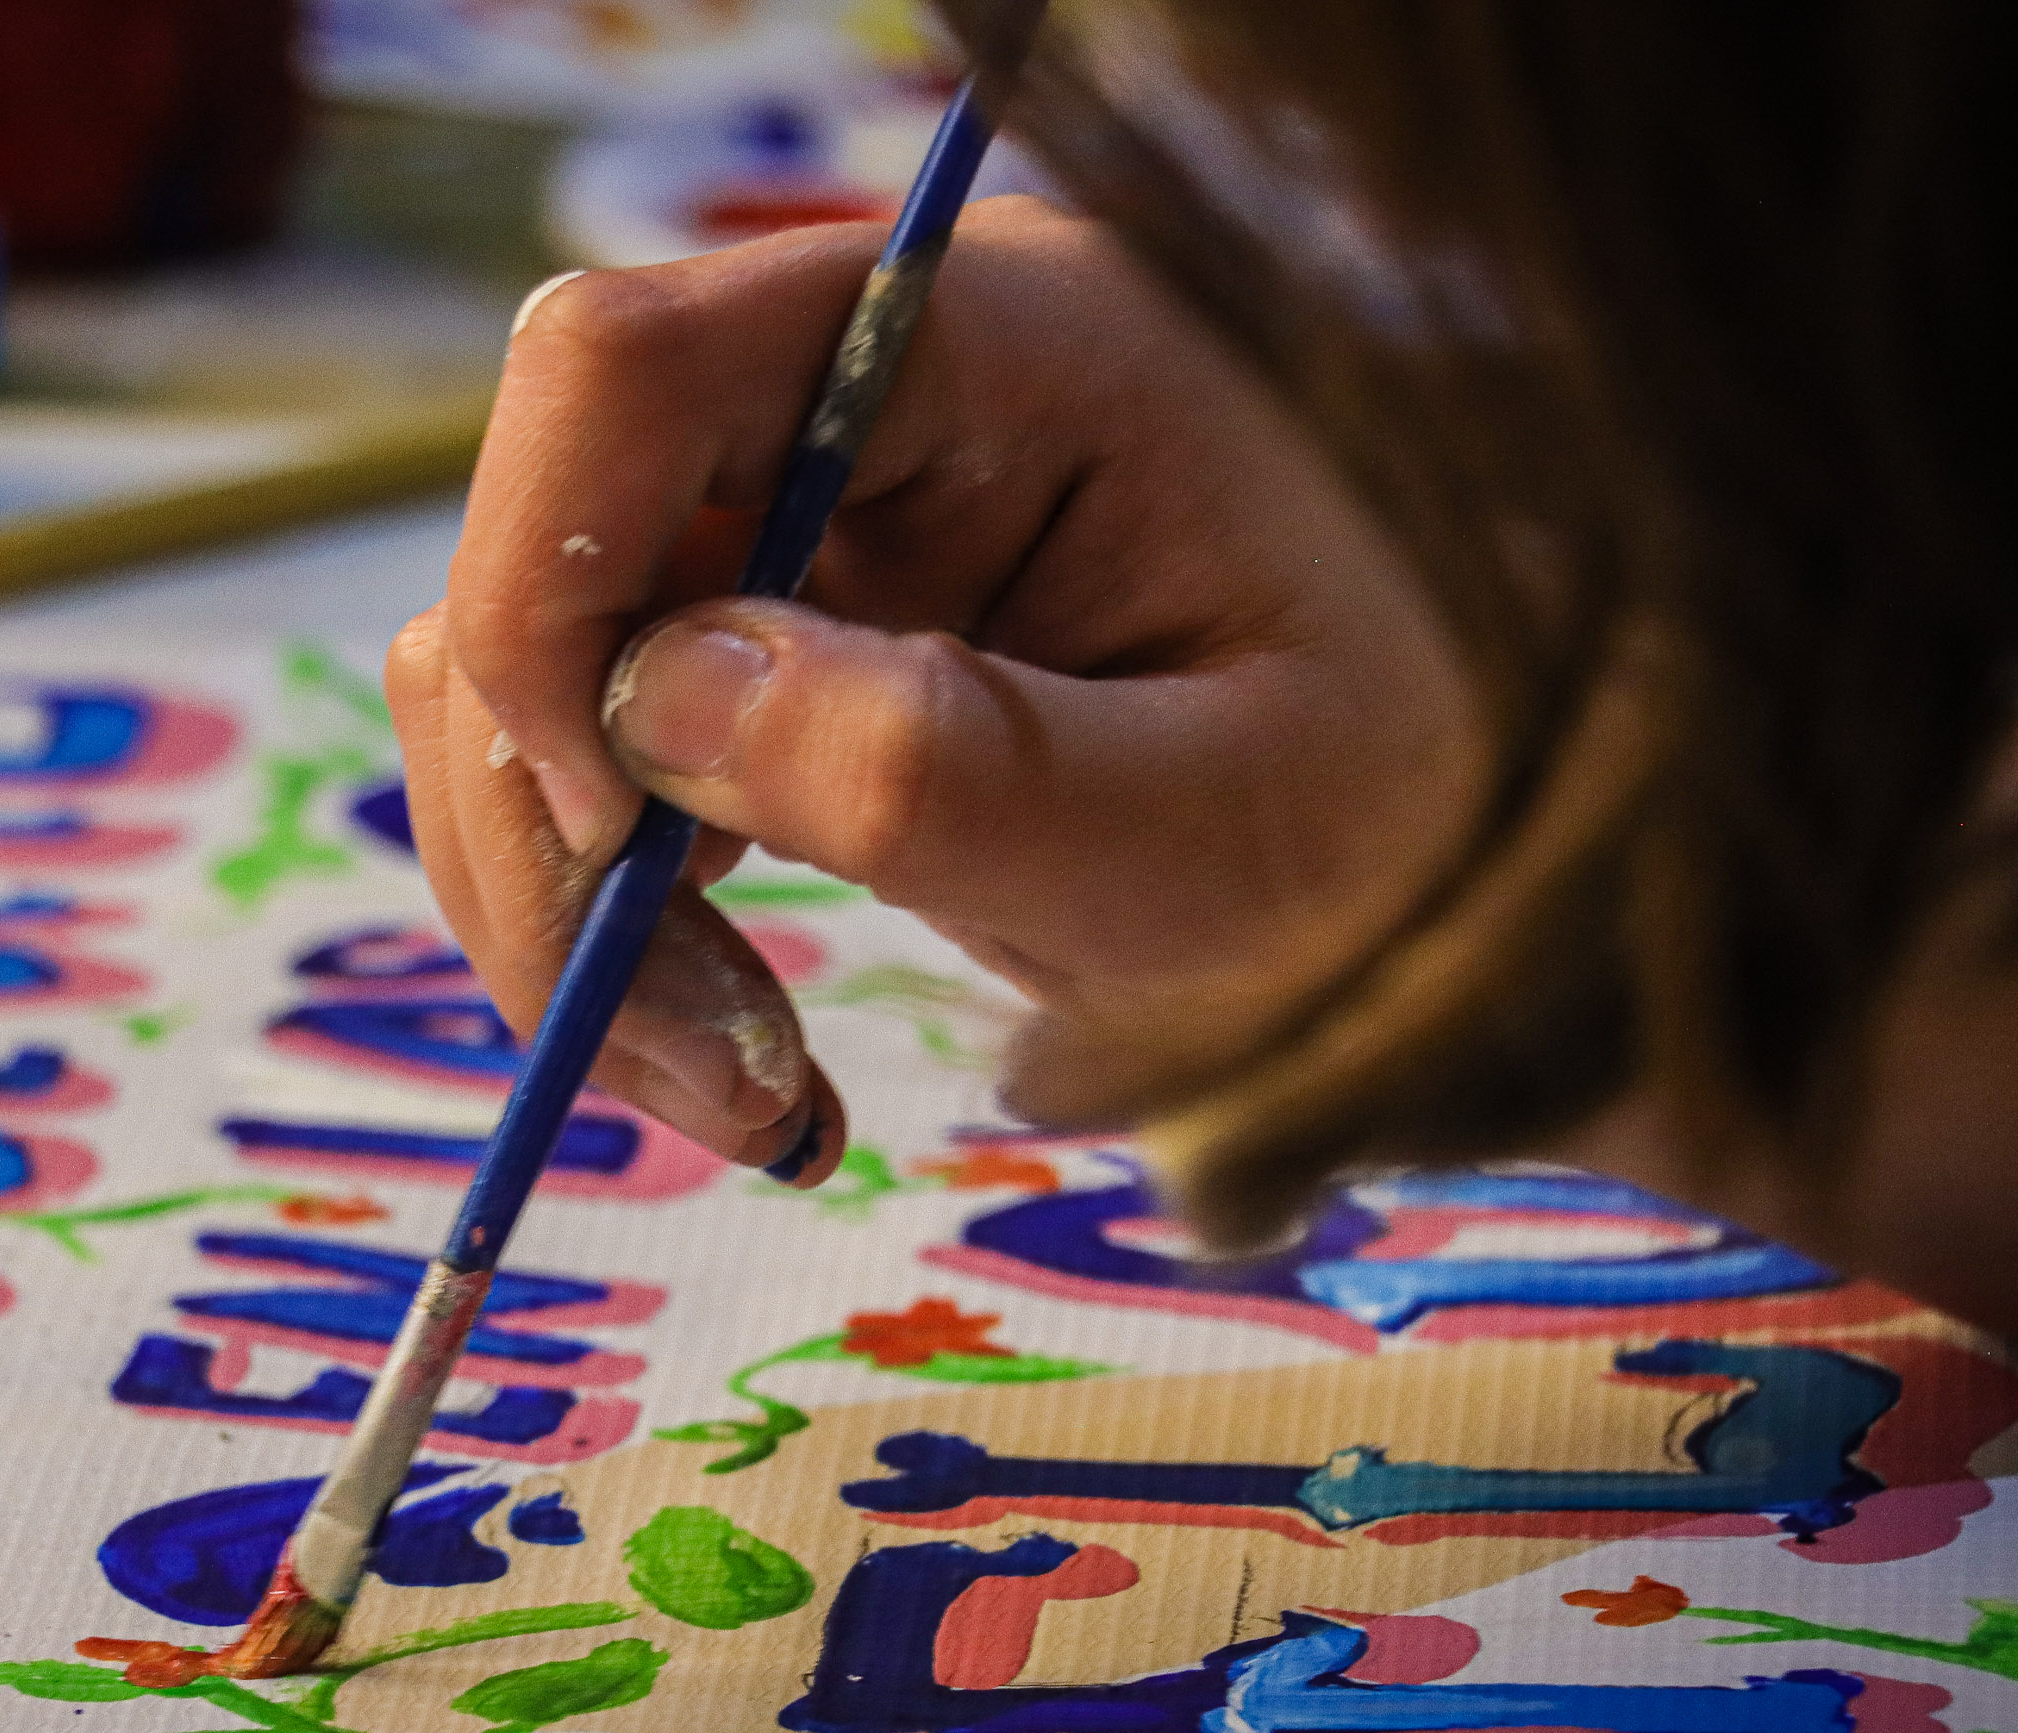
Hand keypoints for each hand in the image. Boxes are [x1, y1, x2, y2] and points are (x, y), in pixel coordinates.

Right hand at [387, 197, 1488, 1180]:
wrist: (1490, 874)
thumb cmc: (1424, 823)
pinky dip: (620, 934)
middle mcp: (867, 405)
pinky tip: (750, 1064)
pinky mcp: (783, 649)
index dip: (548, 589)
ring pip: (528, 676)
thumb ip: (949, 766)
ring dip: (573, 912)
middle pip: (542, 541)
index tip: (626, 839)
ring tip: (753, 1098)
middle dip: (556, 824)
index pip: (634, 368)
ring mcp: (814, 527)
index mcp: (1004, 348)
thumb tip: (648, 705)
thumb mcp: (1224, 833)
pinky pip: (594, 766)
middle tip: (705, 1066)